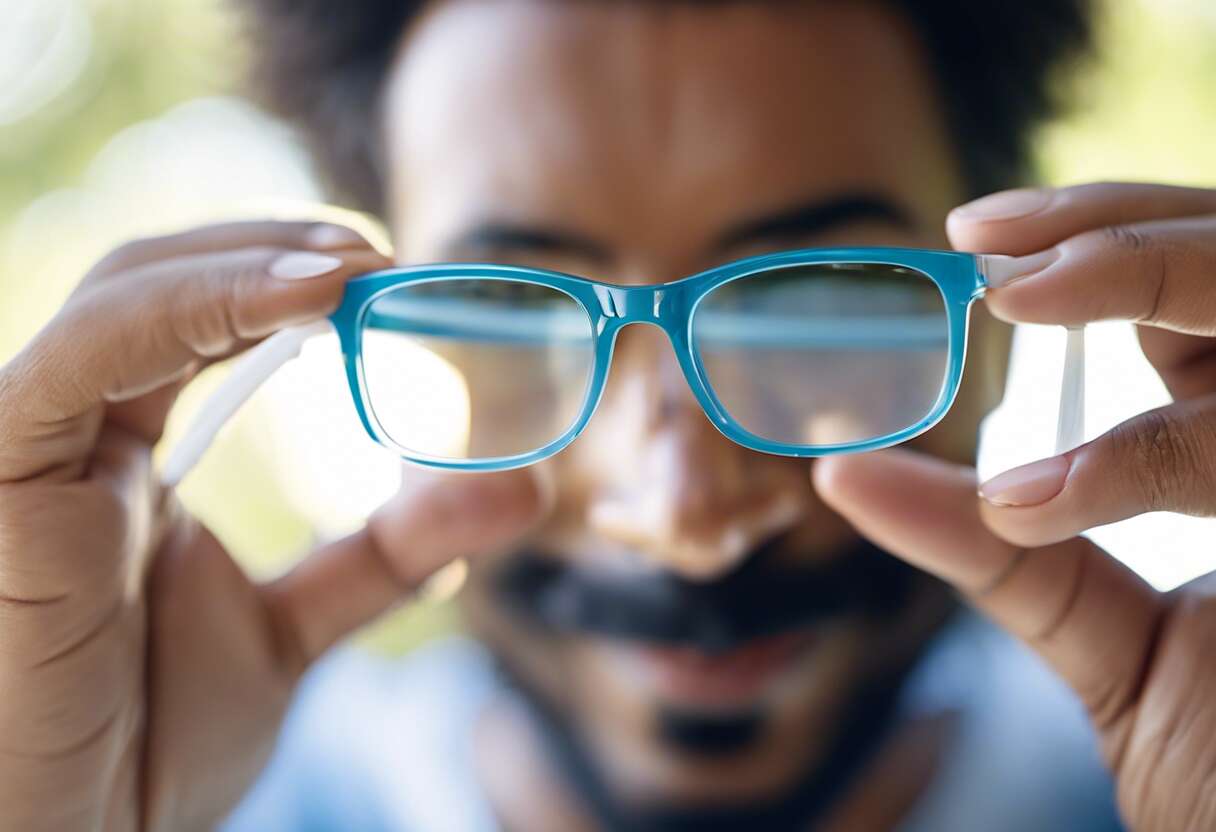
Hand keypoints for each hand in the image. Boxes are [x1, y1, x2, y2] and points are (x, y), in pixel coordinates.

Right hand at [0, 222, 545, 830]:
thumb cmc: (149, 743)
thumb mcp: (299, 626)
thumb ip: (396, 551)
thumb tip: (527, 484)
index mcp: (125, 457)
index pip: (196, 321)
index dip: (284, 280)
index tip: (390, 277)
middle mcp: (73, 437)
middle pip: (159, 282)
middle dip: (269, 254)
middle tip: (381, 260)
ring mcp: (31, 450)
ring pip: (121, 296)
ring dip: (244, 264)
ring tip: (355, 269)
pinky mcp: (5, 477)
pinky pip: (83, 360)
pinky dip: (190, 312)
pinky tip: (302, 298)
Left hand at [814, 183, 1215, 831]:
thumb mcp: (1102, 645)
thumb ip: (995, 552)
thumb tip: (847, 471)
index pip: (1196, 296)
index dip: (1103, 238)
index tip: (974, 241)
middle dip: (1119, 229)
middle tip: (984, 245)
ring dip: (1150, 272)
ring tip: (1014, 296)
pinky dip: (1146, 459)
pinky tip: (1042, 496)